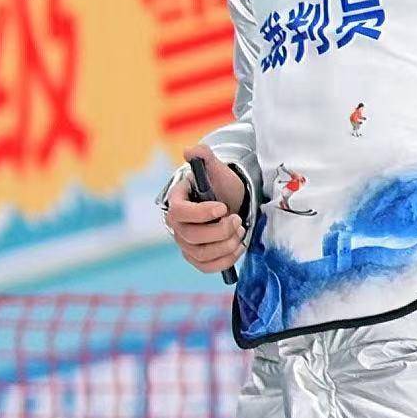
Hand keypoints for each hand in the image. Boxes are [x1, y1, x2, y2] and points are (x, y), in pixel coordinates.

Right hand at [163, 152, 249, 275]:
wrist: (229, 202)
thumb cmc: (220, 186)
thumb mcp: (216, 169)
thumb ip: (204, 156)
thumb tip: (189, 150)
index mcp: (177, 202)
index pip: (180, 213)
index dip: (201, 213)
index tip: (224, 208)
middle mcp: (176, 226)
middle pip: (190, 237)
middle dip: (219, 231)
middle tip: (237, 220)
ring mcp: (185, 243)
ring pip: (200, 254)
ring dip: (225, 245)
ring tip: (240, 231)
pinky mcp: (196, 257)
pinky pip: (206, 267)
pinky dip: (226, 260)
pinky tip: (238, 247)